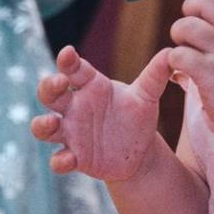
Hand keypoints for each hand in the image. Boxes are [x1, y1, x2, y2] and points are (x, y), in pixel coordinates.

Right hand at [31, 45, 170, 181]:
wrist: (139, 153)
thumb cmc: (136, 117)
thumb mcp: (146, 96)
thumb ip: (155, 76)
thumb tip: (170, 53)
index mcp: (90, 86)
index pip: (74, 69)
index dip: (68, 60)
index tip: (68, 53)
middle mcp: (75, 107)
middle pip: (50, 93)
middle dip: (49, 87)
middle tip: (58, 82)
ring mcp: (71, 132)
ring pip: (44, 126)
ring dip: (42, 124)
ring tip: (52, 122)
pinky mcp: (74, 157)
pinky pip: (58, 160)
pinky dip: (60, 160)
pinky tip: (69, 160)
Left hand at [169, 0, 213, 133]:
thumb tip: (197, 1)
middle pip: (206, 1)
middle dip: (188, 8)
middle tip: (188, 27)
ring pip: (187, 26)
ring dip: (178, 35)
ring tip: (183, 48)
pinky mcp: (210, 74)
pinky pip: (180, 55)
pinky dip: (173, 60)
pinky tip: (179, 69)